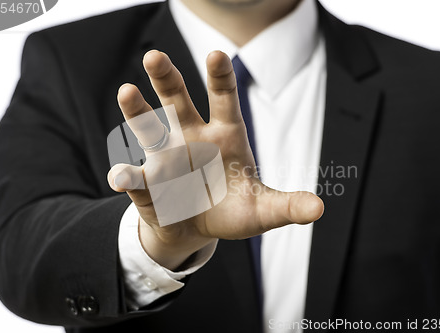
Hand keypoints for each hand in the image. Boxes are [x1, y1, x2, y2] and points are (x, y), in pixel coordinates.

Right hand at [108, 50, 323, 269]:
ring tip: (126, 91)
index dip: (221, 77)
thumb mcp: (262, 211)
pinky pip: (136, 179)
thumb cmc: (233, 210)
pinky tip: (121, 177)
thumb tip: (318, 209)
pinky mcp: (148, 185)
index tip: (217, 53)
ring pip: (149, 129)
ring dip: (137, 111)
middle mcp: (191, 138)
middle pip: (177, 101)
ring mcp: (166, 158)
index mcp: (224, 136)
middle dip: (167, 78)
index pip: (224, 99)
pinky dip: (127, 177)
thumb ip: (286, 206)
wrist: (199, 228)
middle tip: (154, 55)